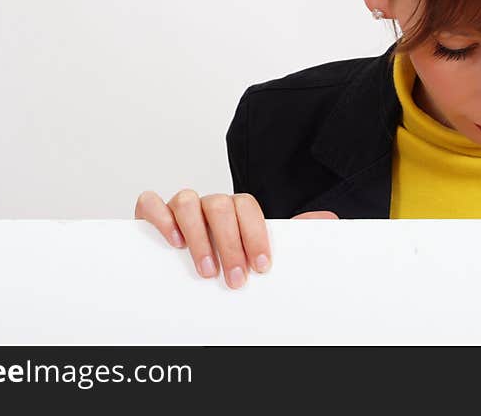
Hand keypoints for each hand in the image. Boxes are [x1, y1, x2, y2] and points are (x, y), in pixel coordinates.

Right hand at [134, 189, 336, 288]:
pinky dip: (160, 217)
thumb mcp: (261, 247)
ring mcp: (180, 207)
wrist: (190, 263)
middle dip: (230, 245)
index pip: (247, 206)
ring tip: (206, 269)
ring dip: (199, 237)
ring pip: (188, 201)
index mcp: (236, 209)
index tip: (261, 266)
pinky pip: (150, 202)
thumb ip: (294, 233)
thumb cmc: (230, 256)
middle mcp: (209, 204)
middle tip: (235, 279)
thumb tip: (329, 220)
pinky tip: (173, 241)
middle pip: (220, 206)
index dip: (255, 235)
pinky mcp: (153, 214)